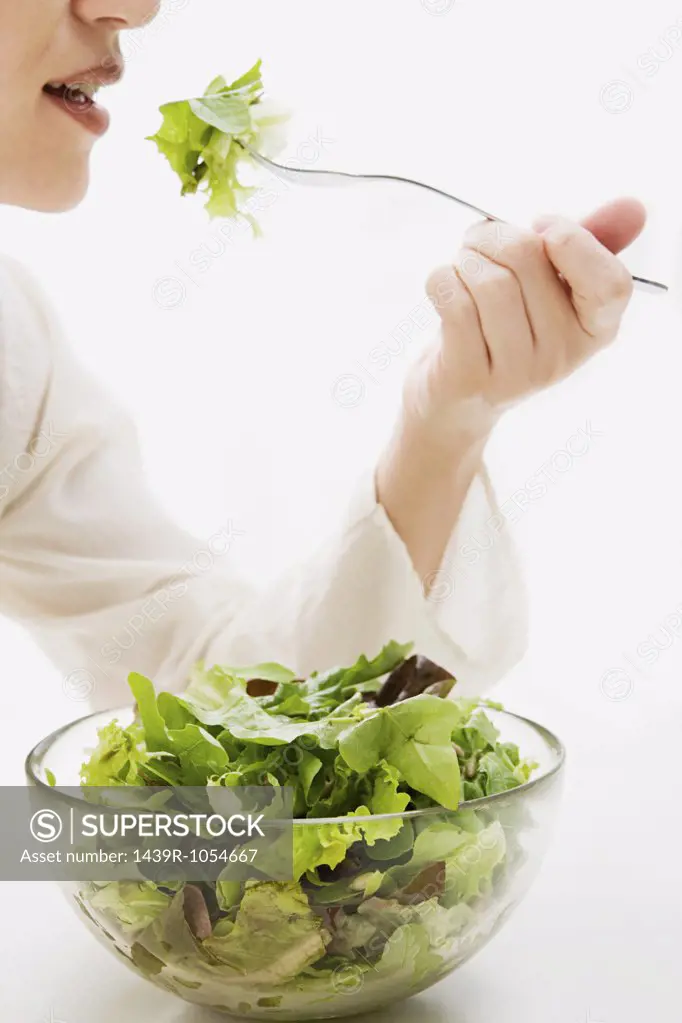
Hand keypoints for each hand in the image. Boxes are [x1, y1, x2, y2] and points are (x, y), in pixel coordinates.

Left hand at [405, 196, 645, 446]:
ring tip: (462, 266)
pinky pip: (455, 304)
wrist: (455, 400)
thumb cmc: (503, 328)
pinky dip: (441, 280)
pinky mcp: (471, 377)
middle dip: (493, 235)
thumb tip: (634, 207)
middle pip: (527, 258)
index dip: (574, 240)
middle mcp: (562, 356)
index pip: (610, 285)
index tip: (542, 226)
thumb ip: (589, 244)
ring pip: (489, 280)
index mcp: (594, 330)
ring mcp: (517, 373)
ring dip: (464, 258)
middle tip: (478, 241)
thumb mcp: (550, 287)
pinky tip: (443, 285)